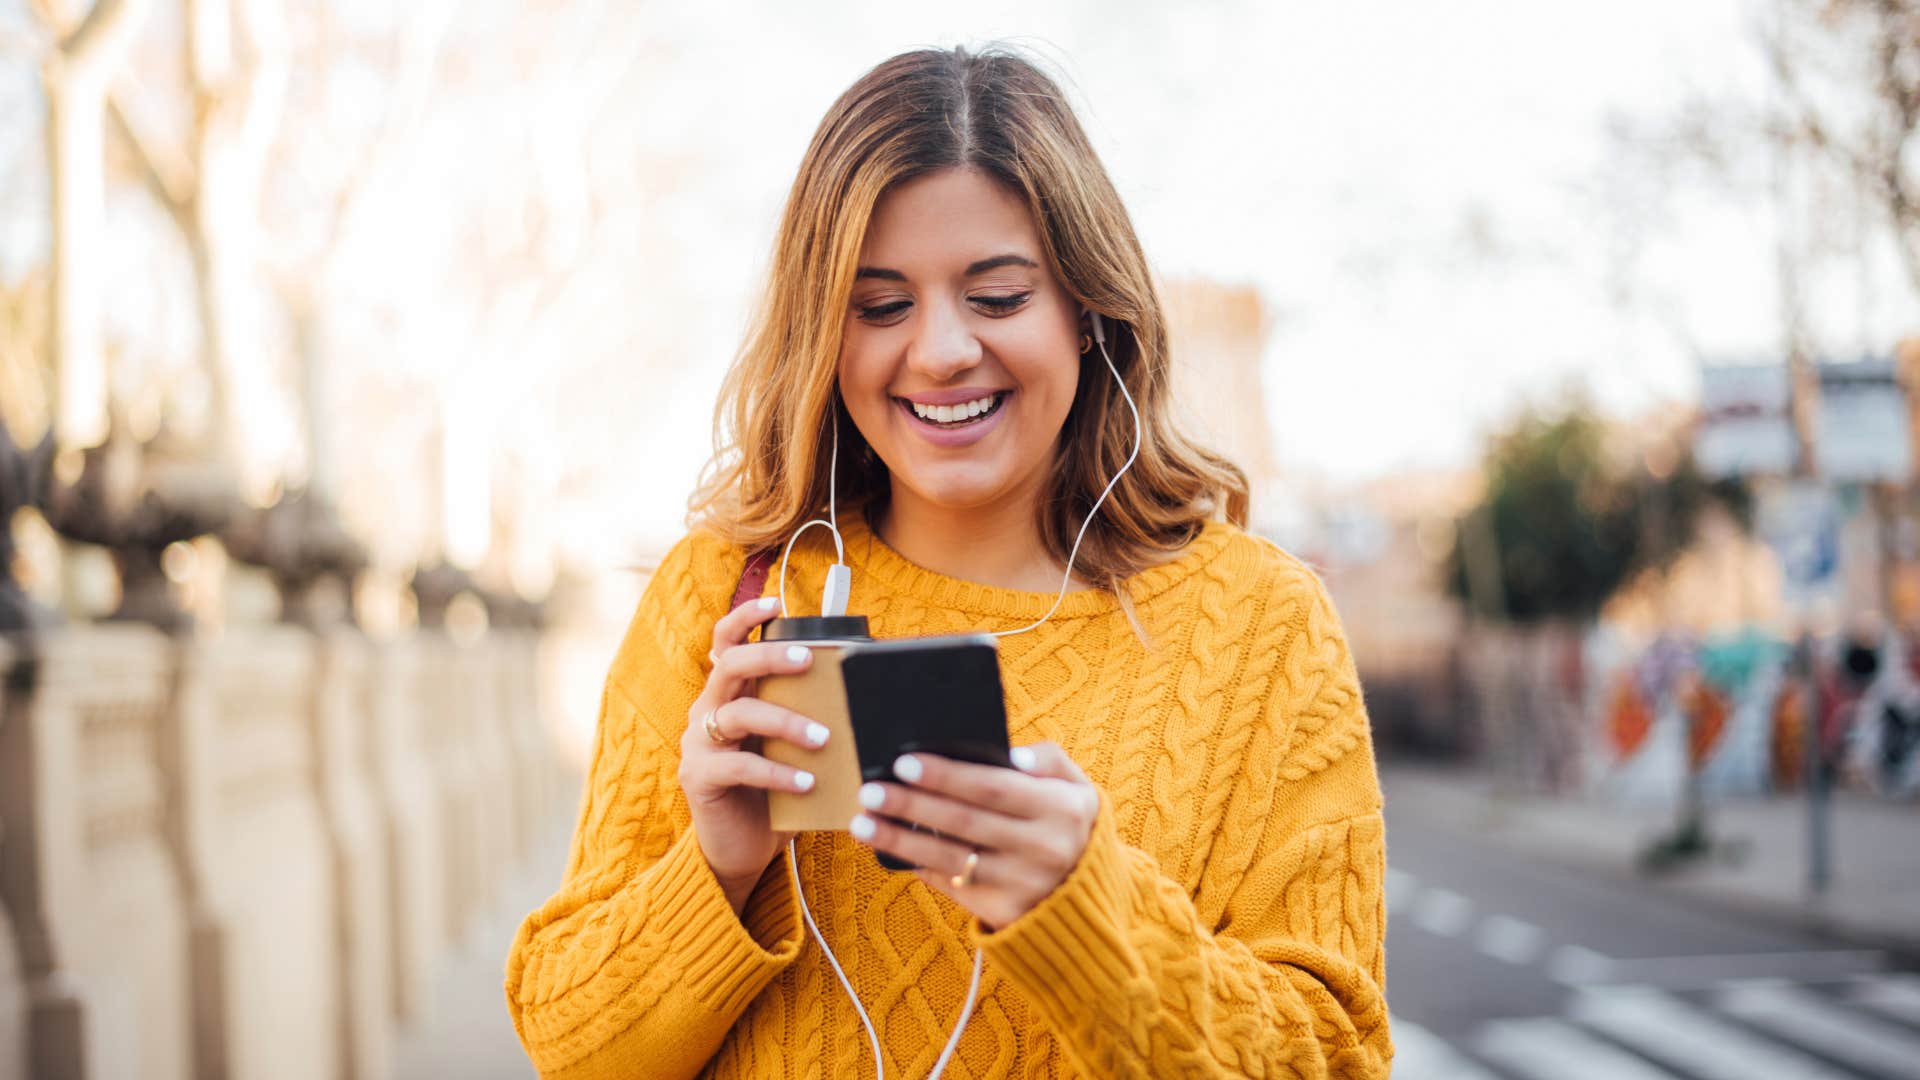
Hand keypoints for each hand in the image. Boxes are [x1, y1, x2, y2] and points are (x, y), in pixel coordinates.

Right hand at [679, 596, 832, 915]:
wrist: (742, 848)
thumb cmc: (774, 790)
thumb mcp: (790, 747)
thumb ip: (808, 716)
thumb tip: (865, 694)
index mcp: (729, 694)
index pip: (726, 643)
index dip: (744, 618)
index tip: (773, 602)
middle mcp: (707, 710)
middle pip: (730, 666)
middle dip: (770, 656)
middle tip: (808, 660)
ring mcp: (699, 743)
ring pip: (738, 713)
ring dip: (785, 721)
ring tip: (824, 737)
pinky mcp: (699, 778)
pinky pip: (738, 766)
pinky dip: (776, 771)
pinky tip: (806, 781)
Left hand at [847, 742, 1099, 930]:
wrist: (1086, 898)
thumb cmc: (1069, 827)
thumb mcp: (1078, 788)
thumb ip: (1049, 760)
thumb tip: (1011, 755)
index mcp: (1060, 810)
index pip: (993, 787)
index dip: (946, 776)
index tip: (904, 762)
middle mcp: (1041, 849)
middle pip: (963, 822)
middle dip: (911, 804)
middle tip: (870, 790)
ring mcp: (1020, 885)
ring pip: (949, 858)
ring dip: (899, 838)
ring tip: (862, 822)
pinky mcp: (1001, 912)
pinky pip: (950, 884)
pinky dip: (917, 864)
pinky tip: (888, 848)